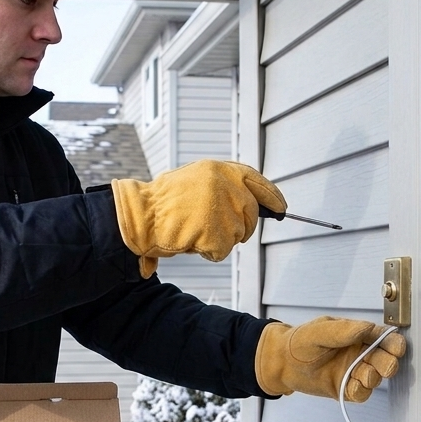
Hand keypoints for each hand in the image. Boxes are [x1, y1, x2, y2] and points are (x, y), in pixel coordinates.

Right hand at [111, 159, 286, 277]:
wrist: (139, 216)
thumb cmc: (161, 203)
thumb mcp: (194, 181)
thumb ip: (221, 187)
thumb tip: (247, 202)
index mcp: (219, 170)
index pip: (256, 181)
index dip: (271, 196)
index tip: (281, 208)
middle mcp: (225, 186)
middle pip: (250, 214)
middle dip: (239, 226)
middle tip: (212, 229)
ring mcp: (222, 209)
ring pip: (237, 235)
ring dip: (218, 239)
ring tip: (192, 229)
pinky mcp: (217, 231)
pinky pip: (221, 250)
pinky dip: (207, 251)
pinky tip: (189, 240)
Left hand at [255, 316, 406, 401]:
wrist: (281, 362)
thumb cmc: (300, 341)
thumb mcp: (319, 331)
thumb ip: (343, 330)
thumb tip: (367, 327)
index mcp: (358, 335)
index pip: (384, 339)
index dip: (393, 344)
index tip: (396, 348)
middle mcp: (359, 354)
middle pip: (385, 360)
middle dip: (387, 364)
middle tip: (383, 366)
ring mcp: (353, 372)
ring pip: (375, 378)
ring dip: (372, 378)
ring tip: (360, 374)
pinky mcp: (345, 388)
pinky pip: (361, 393)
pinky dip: (360, 391)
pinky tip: (352, 386)